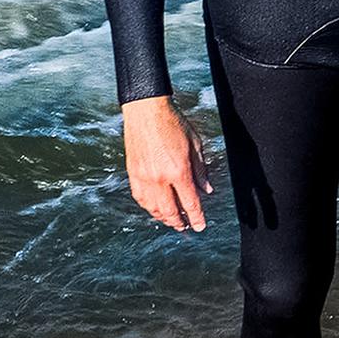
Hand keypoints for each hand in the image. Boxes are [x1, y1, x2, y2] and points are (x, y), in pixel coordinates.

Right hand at [122, 94, 207, 231]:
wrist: (146, 111)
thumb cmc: (172, 123)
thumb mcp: (195, 145)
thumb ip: (201, 170)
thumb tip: (206, 189)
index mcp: (178, 170)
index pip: (190, 202)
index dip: (197, 217)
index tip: (200, 226)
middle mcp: (159, 178)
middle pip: (170, 210)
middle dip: (179, 222)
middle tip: (186, 227)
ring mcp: (143, 177)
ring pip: (153, 208)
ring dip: (163, 218)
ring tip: (172, 221)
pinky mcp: (132, 173)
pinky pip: (140, 198)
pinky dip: (148, 207)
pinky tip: (154, 208)